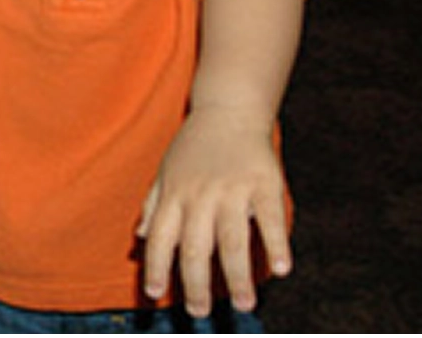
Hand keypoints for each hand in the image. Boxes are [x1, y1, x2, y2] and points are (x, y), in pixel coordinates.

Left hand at [137, 108, 291, 317]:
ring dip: (237, 275)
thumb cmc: (194, 146)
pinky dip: (276, 244)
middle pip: (196, 247)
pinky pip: (269, 219)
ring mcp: (232, 189)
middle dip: (195, 284)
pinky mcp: (263, 183)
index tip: (154, 295)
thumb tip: (140, 237)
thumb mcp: (165, 171)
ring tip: (243, 304)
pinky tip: (281, 269)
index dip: (155, 267)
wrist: (228, 109)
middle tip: (198, 311)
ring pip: (232, 240)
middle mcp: (200, 195)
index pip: (160, 238)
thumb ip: (153, 205)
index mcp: (174, 194)